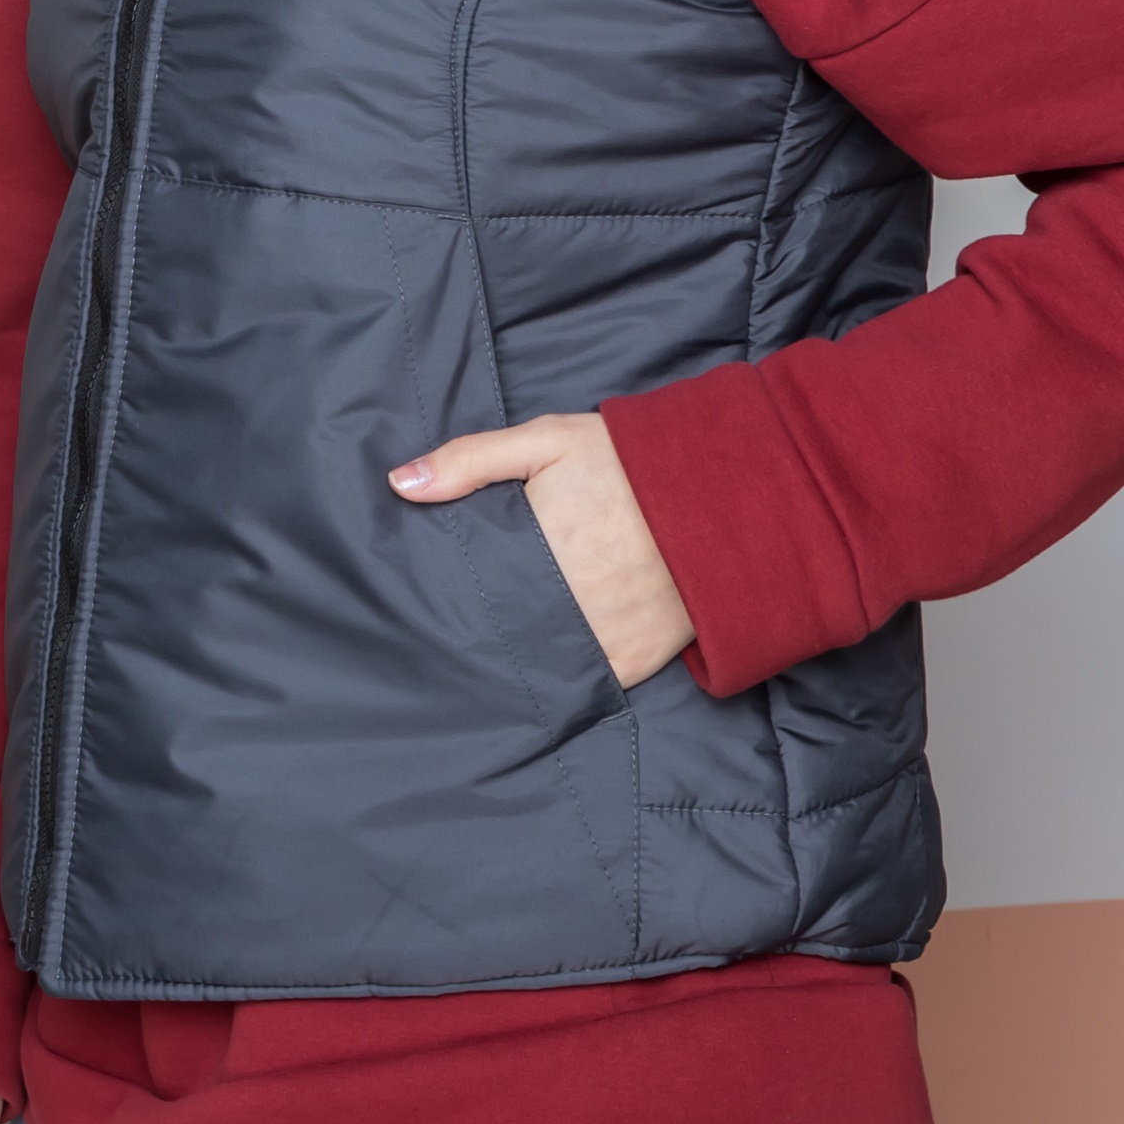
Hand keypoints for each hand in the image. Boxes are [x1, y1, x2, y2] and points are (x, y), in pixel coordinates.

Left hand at [390, 411, 693, 686]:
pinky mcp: (636, 661)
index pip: (473, 590)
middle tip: (451, 631)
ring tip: (495, 647)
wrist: (725, 489)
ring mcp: (606, 638)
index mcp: (542, 548)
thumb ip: (469, 460)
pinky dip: (565, 676)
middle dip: (481, 628)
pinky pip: (586, 682)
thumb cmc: (628, 461)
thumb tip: (398, 484)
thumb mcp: (548, 441)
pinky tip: (543, 664)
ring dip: (519, 656)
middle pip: (502, 631)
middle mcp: (572, 602)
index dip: (451, 596)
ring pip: (539, 663)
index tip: (429, 600)